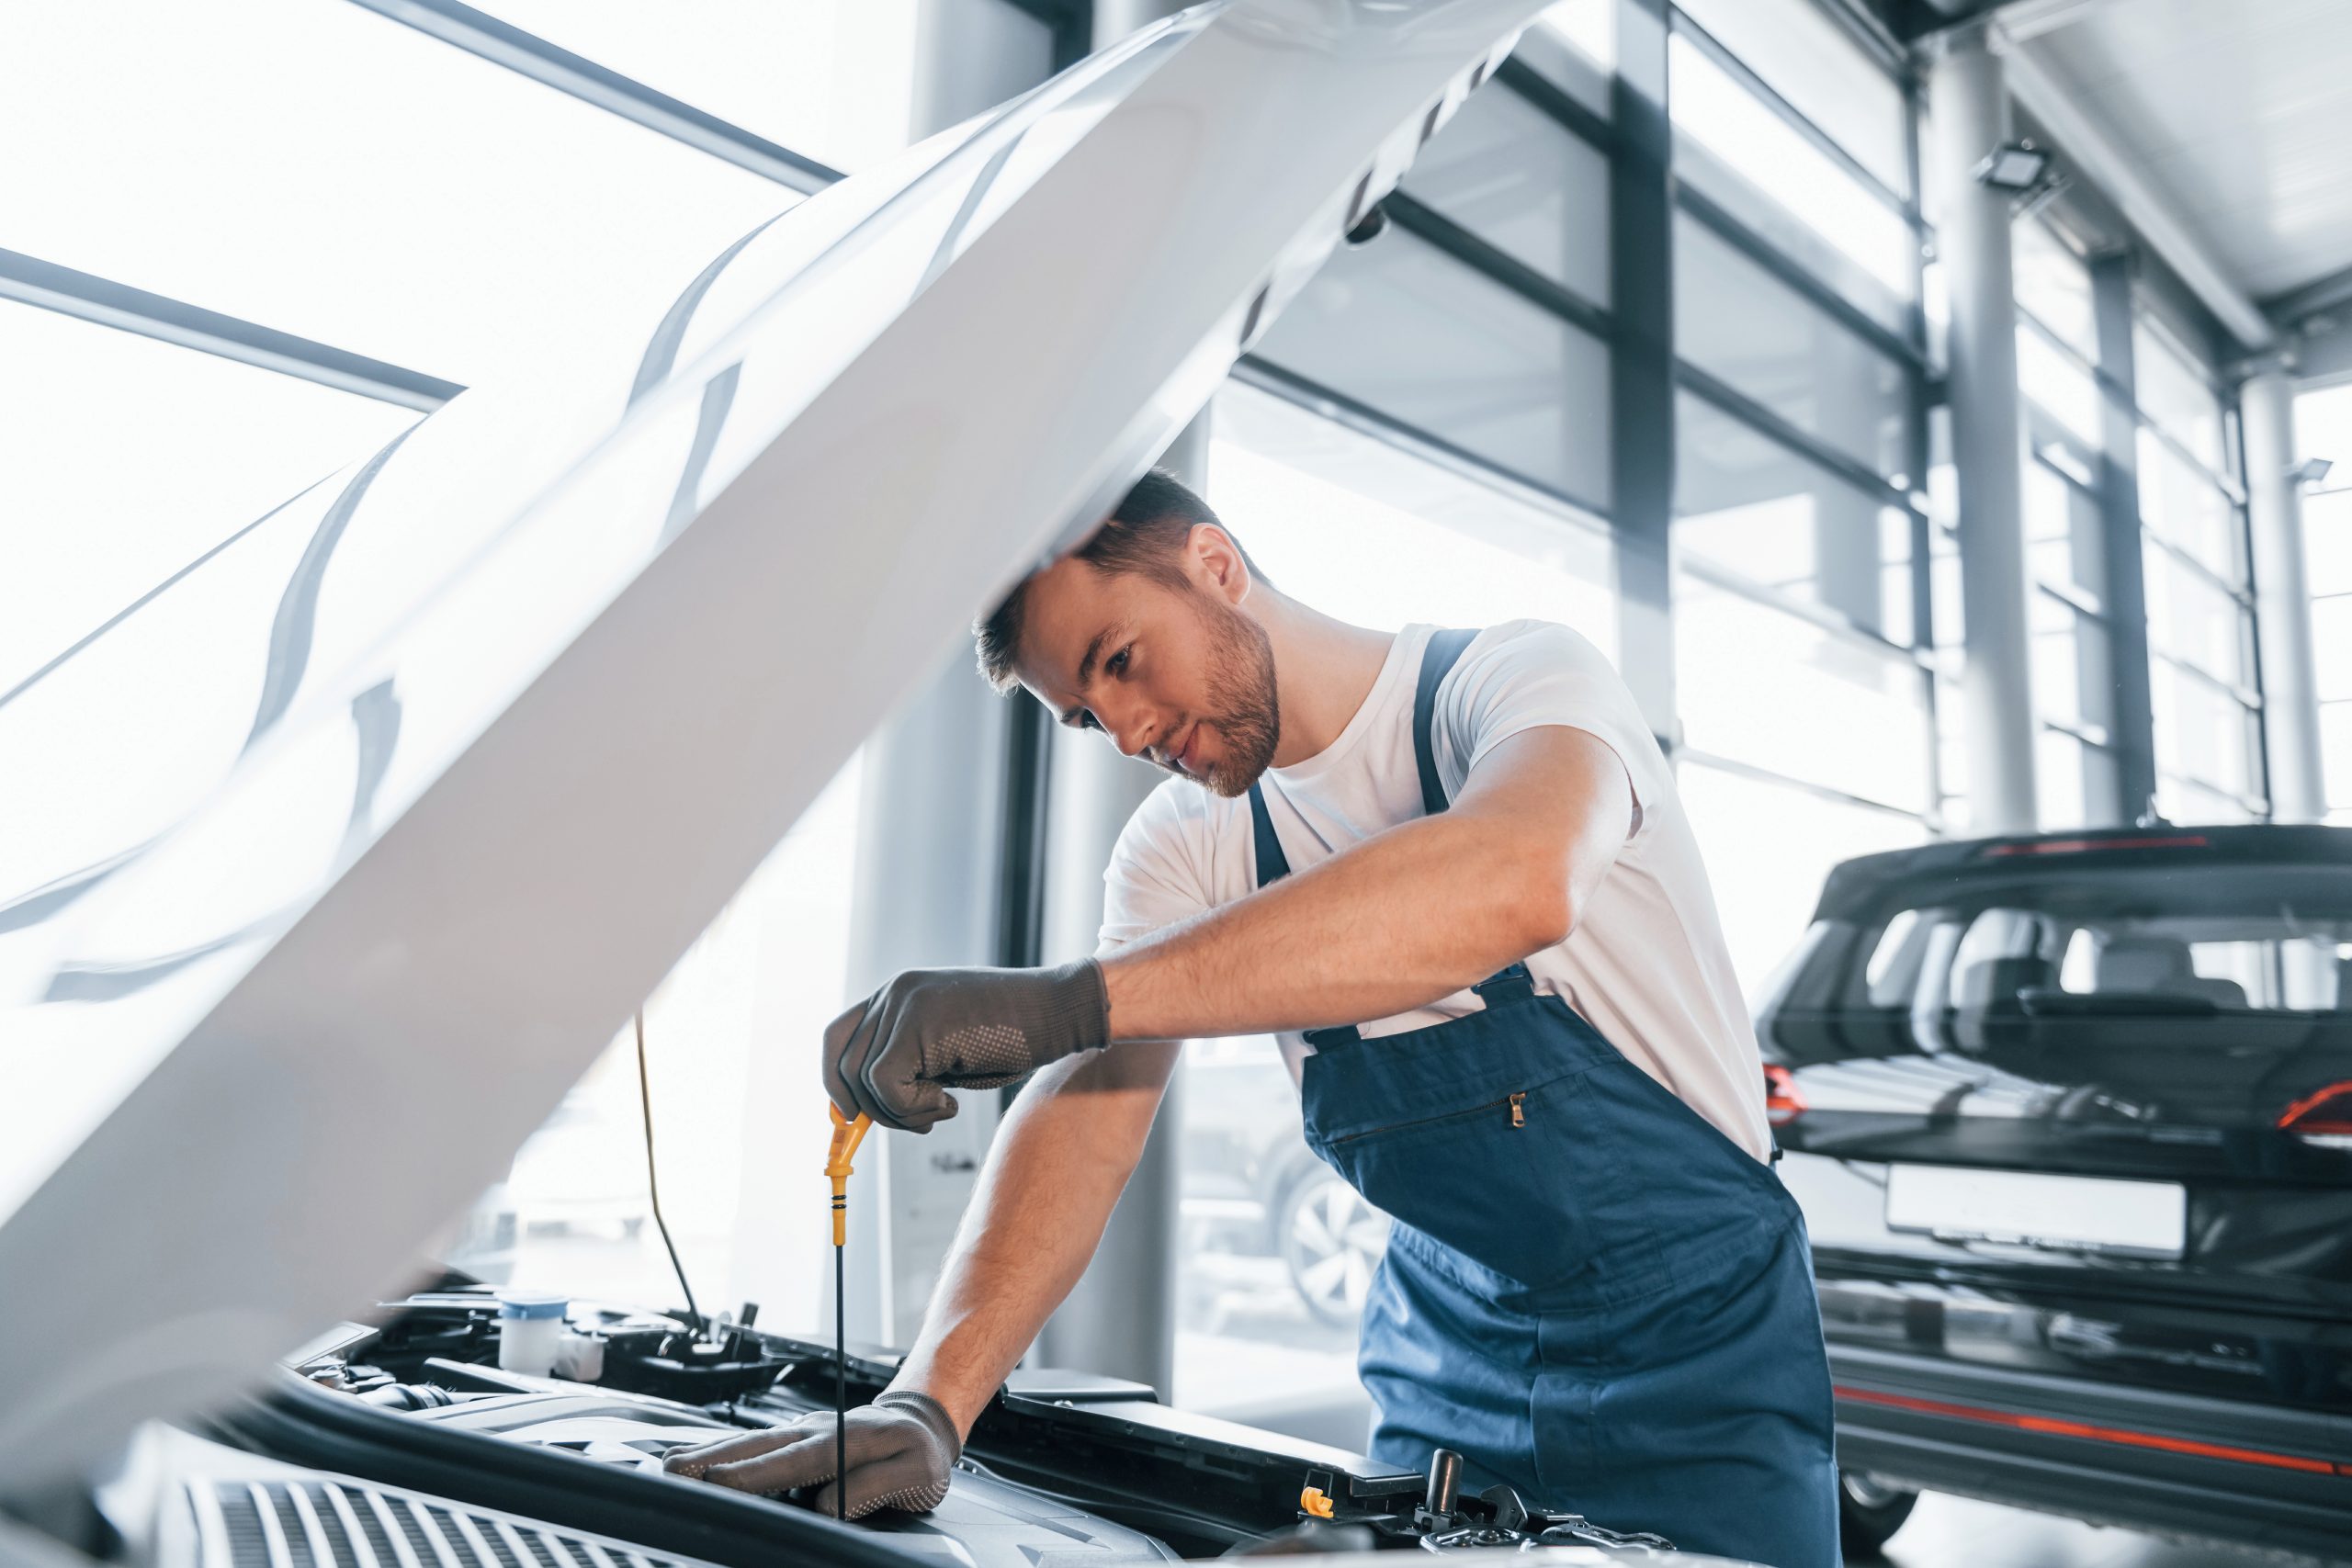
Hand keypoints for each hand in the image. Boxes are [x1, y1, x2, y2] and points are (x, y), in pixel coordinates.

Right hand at [661, 1390, 959, 1516]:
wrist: (921, 1421)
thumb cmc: (918, 1453)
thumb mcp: (916, 1474)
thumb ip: (874, 1488)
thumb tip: (828, 1506)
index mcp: (843, 1442)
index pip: (792, 1462)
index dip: (754, 1475)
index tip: (717, 1483)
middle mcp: (815, 1432)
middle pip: (757, 1446)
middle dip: (713, 1459)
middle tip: (671, 1471)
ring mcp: (801, 1431)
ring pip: (750, 1442)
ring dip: (709, 1452)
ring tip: (670, 1464)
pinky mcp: (795, 1438)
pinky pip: (755, 1444)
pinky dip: (723, 1450)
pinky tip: (698, 1459)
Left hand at [823, 960, 1108, 1131]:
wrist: (1059, 1012)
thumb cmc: (1014, 1036)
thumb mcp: (949, 1052)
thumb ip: (909, 1068)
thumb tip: (863, 1111)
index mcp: (898, 993)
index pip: (837, 1039)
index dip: (836, 1083)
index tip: (853, 1117)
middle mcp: (894, 993)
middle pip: (841, 1063)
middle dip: (871, 1109)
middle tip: (919, 1121)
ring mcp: (904, 1004)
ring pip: (862, 1079)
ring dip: (899, 1112)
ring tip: (942, 1110)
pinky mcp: (918, 1024)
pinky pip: (885, 1084)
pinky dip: (911, 1108)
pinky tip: (950, 1105)